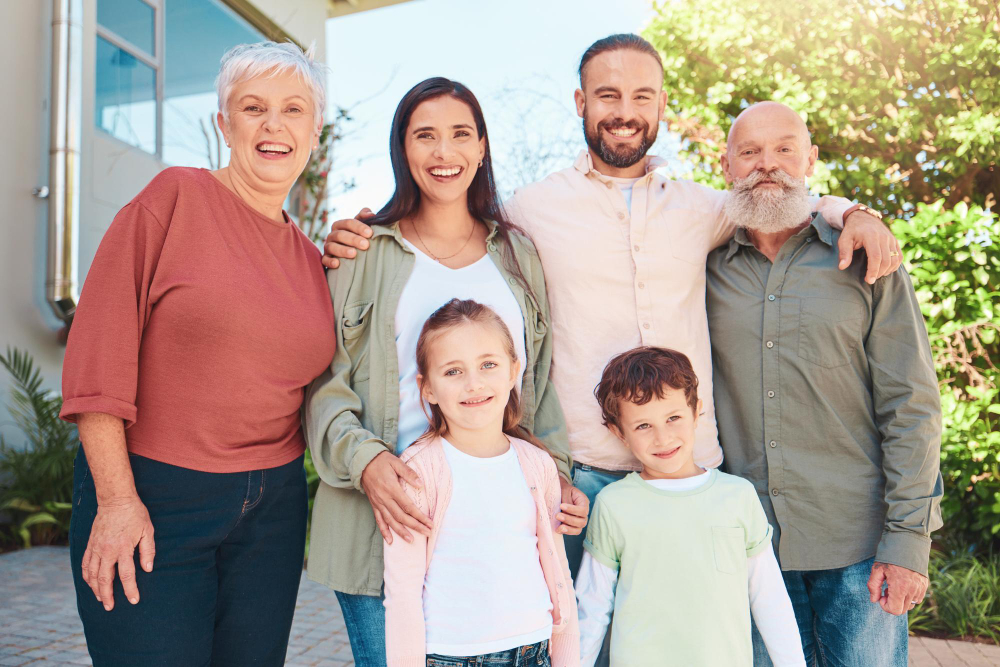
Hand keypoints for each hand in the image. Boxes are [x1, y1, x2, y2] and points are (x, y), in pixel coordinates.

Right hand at [80, 496, 154, 610]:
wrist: (115, 500)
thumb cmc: (135, 514)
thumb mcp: (148, 530)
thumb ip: (148, 551)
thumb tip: (148, 569)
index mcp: (124, 548)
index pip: (126, 575)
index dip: (130, 590)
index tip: (133, 601)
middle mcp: (107, 550)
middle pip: (105, 579)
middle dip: (107, 595)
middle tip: (110, 607)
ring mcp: (96, 548)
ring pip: (92, 574)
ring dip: (95, 589)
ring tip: (101, 599)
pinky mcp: (90, 545)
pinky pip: (85, 564)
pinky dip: (86, 576)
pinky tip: (90, 583)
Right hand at [321, 208, 374, 268]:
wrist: (351, 254)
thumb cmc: (358, 237)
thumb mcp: (361, 227)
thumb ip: (365, 218)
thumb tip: (371, 214)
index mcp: (340, 225)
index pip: (348, 223)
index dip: (359, 227)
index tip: (370, 233)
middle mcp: (332, 235)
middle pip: (340, 234)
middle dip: (353, 239)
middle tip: (365, 245)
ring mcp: (328, 247)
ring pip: (332, 247)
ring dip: (342, 250)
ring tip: (354, 254)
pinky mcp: (325, 259)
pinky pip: (325, 260)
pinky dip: (330, 261)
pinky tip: (337, 264)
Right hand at [361, 451, 431, 544]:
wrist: (362, 462)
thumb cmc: (382, 461)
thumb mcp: (396, 463)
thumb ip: (409, 473)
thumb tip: (421, 485)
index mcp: (392, 488)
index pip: (409, 507)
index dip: (420, 517)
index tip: (430, 523)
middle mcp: (385, 498)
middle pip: (401, 517)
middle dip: (415, 526)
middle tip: (427, 533)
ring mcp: (378, 503)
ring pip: (391, 521)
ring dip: (401, 532)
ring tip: (411, 540)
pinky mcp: (374, 505)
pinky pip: (379, 520)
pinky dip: (384, 531)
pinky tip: (390, 540)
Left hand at [556, 476, 589, 534]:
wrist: (558, 492)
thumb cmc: (562, 490)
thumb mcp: (565, 490)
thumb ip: (566, 499)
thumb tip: (564, 511)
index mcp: (583, 502)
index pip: (583, 510)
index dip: (573, 510)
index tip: (561, 505)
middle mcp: (583, 513)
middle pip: (582, 522)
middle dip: (569, 520)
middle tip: (557, 515)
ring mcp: (579, 520)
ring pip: (578, 529)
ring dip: (568, 529)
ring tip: (558, 527)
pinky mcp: (572, 526)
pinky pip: (572, 532)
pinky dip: (565, 532)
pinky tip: (557, 529)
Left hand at [838, 211, 901, 283]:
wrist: (863, 217)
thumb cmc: (852, 230)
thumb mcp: (844, 239)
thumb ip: (844, 252)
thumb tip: (842, 267)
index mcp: (871, 236)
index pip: (876, 257)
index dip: (873, 270)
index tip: (869, 280)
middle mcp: (884, 237)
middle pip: (886, 260)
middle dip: (879, 273)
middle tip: (870, 280)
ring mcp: (891, 239)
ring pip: (895, 259)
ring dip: (887, 270)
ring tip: (877, 275)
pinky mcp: (894, 241)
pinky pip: (899, 256)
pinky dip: (894, 265)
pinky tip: (886, 270)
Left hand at [867, 561, 928, 615]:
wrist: (907, 544)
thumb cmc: (890, 556)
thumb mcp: (877, 569)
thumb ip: (873, 586)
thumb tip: (874, 600)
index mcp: (900, 587)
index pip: (895, 610)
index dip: (885, 606)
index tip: (882, 596)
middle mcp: (912, 590)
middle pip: (902, 609)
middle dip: (892, 602)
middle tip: (887, 589)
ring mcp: (920, 588)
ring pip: (910, 605)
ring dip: (901, 600)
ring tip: (895, 586)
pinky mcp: (925, 585)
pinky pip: (917, 599)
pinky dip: (909, 596)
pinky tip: (903, 584)